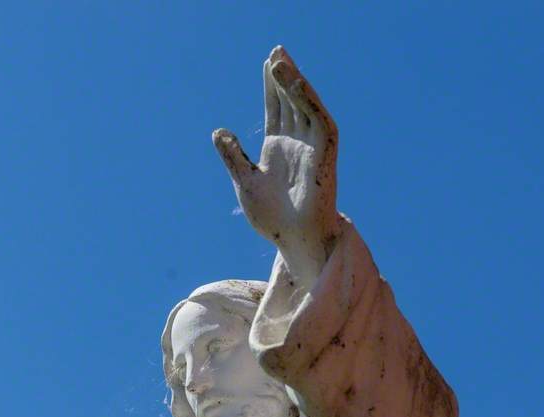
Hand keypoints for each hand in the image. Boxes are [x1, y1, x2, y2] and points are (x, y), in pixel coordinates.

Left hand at [213, 47, 340, 288]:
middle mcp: (297, 143)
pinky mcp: (325, 156)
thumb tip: (218, 131)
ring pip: (305, 106)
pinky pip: (320, 123)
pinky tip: (296, 86)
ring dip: (294, 83)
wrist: (294, 240)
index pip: (276, 108)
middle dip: (284, 75)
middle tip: (276, 48)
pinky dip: (309, 103)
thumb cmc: (273, 218)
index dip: (272, 85)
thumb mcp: (244, 182)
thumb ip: (233, 156)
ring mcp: (312, 147)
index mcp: (278, 148)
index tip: (268, 62)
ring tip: (280, 61)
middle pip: (290, 100)